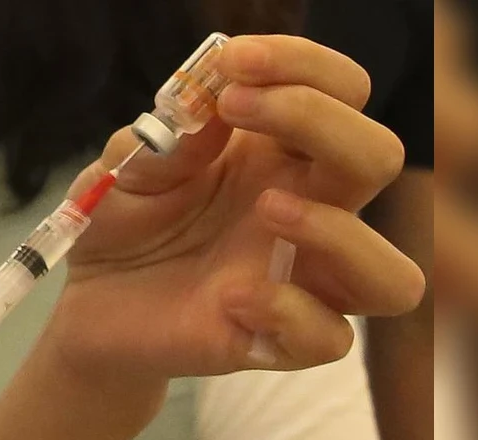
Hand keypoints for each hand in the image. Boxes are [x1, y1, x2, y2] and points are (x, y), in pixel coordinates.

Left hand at [53, 35, 424, 378]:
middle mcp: (307, 213)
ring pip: (393, 274)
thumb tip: (215, 108)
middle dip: (319, 117)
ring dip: (340, 231)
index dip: (304, 65)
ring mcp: (297, 282)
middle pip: (380, 157)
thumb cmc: (120, 225)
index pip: (342, 93)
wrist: (84, 303)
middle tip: (235, 107)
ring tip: (265, 208)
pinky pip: (328, 339)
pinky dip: (287, 311)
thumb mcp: (126, 167)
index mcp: (280, 155)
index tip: (234, 61)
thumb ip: (169, 137)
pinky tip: (229, 297)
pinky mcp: (272, 341)